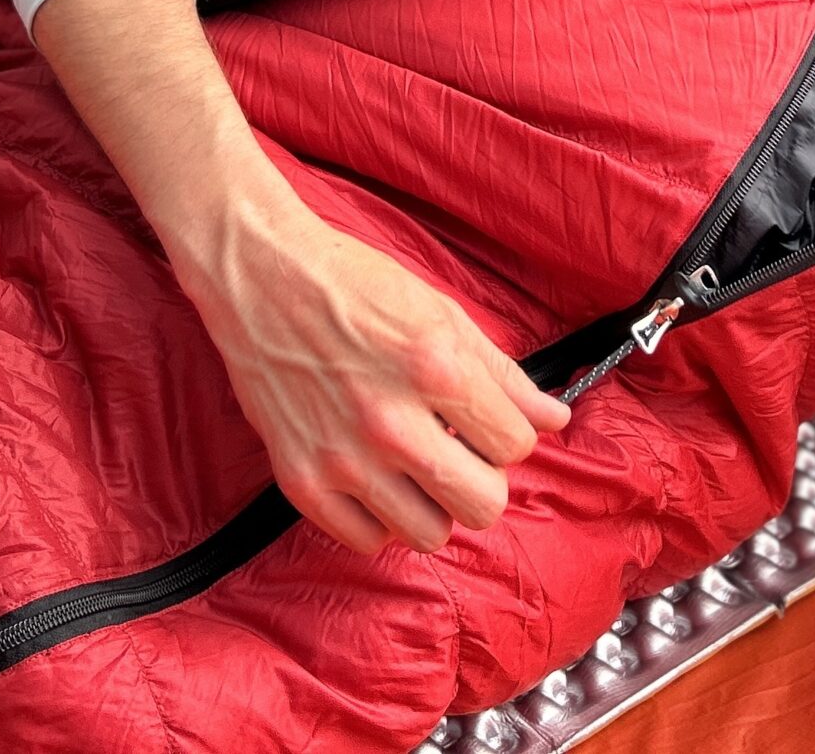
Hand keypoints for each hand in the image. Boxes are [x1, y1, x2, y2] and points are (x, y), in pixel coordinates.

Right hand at [177, 192, 571, 555]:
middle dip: (483, 481)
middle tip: (460, 454)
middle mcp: (392, 421)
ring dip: (432, 505)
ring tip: (415, 468)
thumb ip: (501, 373)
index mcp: (436, 369)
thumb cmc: (353, 285)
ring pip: (428, 534)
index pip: (516, 445)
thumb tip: (554, 418)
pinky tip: (375, 479)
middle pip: (483, 506)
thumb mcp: (440, 312)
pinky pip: (365, 540)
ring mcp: (343, 456)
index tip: (487, 423)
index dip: (509, 435)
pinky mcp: (300, 478)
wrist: (260, 275)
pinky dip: (378, 518)